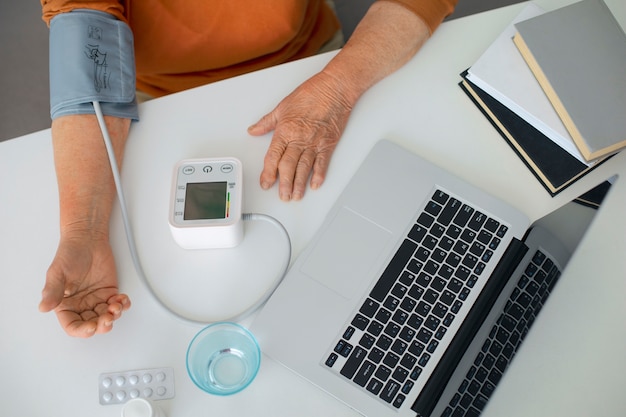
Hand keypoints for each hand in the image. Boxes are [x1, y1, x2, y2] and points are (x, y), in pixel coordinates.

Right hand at [39, 233, 129, 336]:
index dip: (82, 330)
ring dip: (114, 315)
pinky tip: (122, 300)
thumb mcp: (57, 273)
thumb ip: (52, 291)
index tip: (91, 326)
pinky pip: (117, 305)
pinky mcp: (109, 292)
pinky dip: (123, 305)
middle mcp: (81, 305)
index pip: (73, 325)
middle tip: (108, 318)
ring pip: (106, 316)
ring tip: (116, 305)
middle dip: (102, 324)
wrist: (87, 240)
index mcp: (65, 305)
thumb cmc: (70, 254)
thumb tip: (44, 307)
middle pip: (92, 324)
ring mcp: (96, 299)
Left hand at [248, 71, 352, 200]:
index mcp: (285, 130)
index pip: (273, 157)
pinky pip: (322, 163)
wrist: (335, 89)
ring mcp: (315, 143)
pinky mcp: (328, 144)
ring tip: (296, 196)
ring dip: (299, 184)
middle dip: (284, 184)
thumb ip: (267, 122)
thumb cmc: (311, 93)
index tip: (265, 183)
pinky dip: (319, 175)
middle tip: (282, 196)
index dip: (268, 173)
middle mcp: (299, 139)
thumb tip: (254, 130)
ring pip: (304, 168)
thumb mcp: (283, 106)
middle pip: (288, 167)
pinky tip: (315, 184)